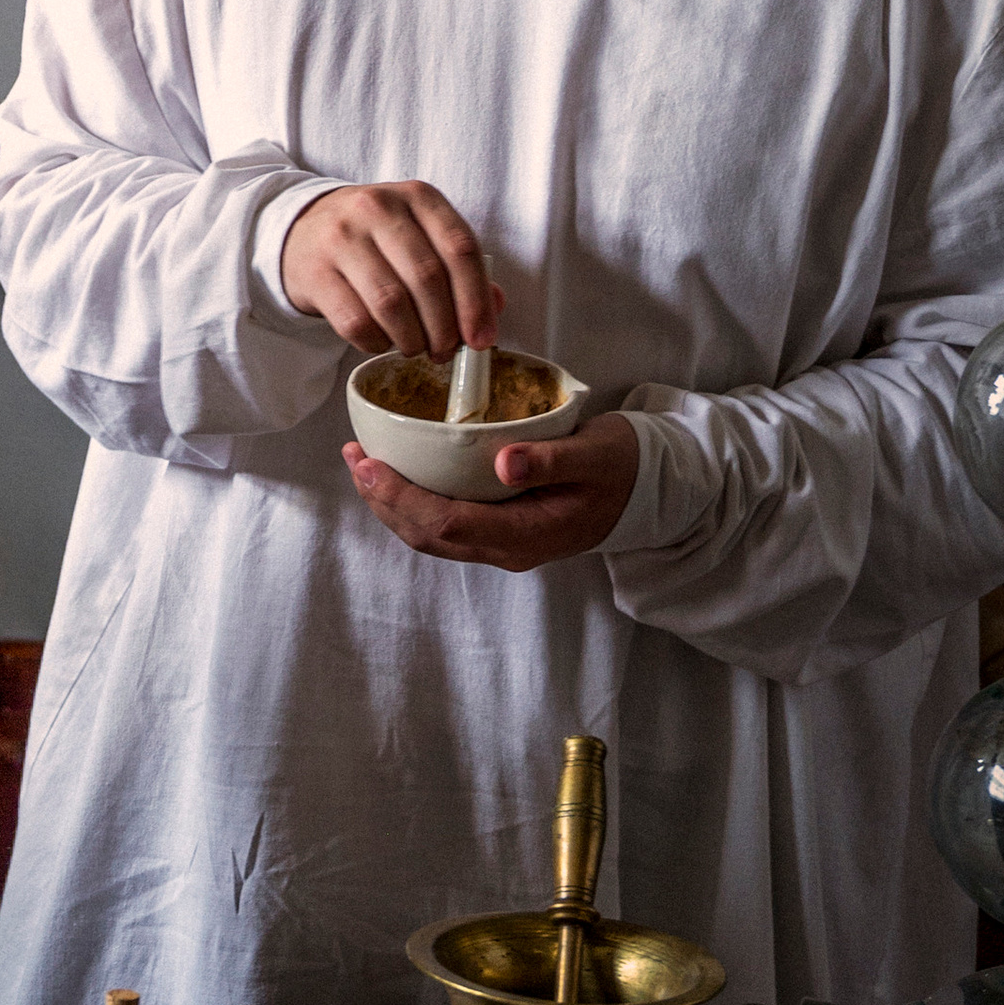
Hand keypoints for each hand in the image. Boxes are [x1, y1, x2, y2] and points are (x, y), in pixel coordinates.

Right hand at [280, 180, 501, 357]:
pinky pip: (355, 322)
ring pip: (391, 303)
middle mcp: (378, 208)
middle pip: (427, 278)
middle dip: (445, 328)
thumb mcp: (420, 235)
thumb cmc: (375, 237)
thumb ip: (459, 268)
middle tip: (446, 351)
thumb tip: (494, 308)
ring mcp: (341, 237)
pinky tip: (383, 341)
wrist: (303, 231)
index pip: (460, 247)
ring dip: (412, 340)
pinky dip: (377, 343)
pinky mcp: (314, 271)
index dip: (476, 300)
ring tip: (416, 348)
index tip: (482, 339)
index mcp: (417, 196)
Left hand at [342, 412, 640, 570]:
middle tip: (354, 456)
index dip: (403, 498)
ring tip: (364, 464)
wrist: (648, 489)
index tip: (370, 464)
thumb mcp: (595, 455)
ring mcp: (504, 544)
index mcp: (528, 534)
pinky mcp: (501, 531)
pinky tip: (400, 475)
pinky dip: (413, 503)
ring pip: (432, 536)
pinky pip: (445, 526)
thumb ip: (551, 460)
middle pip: (430, 536)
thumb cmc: (622, 466)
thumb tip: (504, 465)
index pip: (449, 524)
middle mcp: (509, 549)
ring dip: (392, 504)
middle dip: (384, 500)